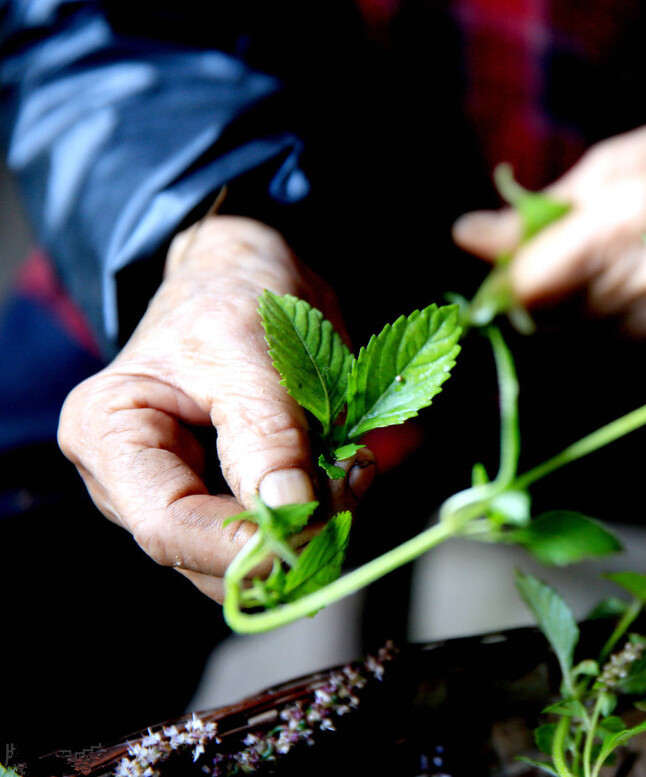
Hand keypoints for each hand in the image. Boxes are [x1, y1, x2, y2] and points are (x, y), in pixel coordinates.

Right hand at [58, 216, 374, 600]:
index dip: (239, 547)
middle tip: (350, 488)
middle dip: (283, 537)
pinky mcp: (228, 499)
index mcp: (108, 434)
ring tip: (351, 470)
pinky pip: (274, 530)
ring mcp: (181, 495)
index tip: (309, 533)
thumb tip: (289, 511)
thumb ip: (267, 436)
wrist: (251, 276)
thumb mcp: (250, 352)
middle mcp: (131, 480)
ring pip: (247, 555)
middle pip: (205, 555)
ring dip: (310, 527)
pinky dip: (319, 513)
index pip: (165, 526)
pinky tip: (346, 473)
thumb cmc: (232, 298)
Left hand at [453, 87, 645, 337]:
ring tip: (589, 267)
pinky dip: (600, 322)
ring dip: (562, 314)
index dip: (498, 283)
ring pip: (577, 340)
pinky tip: (623, 287)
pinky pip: (614, 345)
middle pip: (546, 323)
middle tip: (537, 263)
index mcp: (630, 219)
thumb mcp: (614, 161)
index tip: (493, 267)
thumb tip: (468, 236)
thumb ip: (539, 211)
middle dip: (526, 300)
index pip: (529, 289)